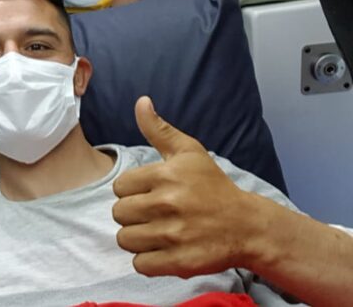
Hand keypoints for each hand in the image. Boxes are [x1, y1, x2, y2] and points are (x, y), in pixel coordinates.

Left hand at [112, 96, 267, 277]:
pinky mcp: (178, 261)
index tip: (151, 194)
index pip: (119, 187)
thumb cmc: (214, 187)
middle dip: (133, 215)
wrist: (249, 226)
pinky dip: (148, 261)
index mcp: (165, 176)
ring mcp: (172, 235)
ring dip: (138, 239)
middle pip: (119, 214)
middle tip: (156, 214)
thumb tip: (141, 102)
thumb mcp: (190, 153)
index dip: (132, 192)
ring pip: (125, 240)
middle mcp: (167, 204)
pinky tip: (164, 250)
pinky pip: (139, 264)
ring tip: (159, 232)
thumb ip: (160, 130)